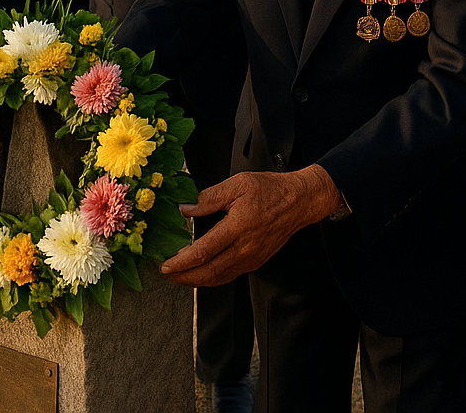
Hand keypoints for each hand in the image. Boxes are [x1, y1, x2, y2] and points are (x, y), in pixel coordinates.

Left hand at [161, 165, 342, 286]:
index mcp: (237, 227)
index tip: (166, 264)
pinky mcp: (256, 262)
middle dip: (184, 277)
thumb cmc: (270, 190)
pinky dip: (213, 278)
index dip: (182, 262)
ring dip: (196, 281)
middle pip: (208, 272)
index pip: (204, 251)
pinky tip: (204, 272)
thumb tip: (185, 208)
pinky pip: (230, 275)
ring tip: (180, 276)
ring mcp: (251, 258)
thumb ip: (209, 197)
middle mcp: (244, 248)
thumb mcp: (238, 184)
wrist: (298, 201)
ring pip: (219, 278)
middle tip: (167, 274)